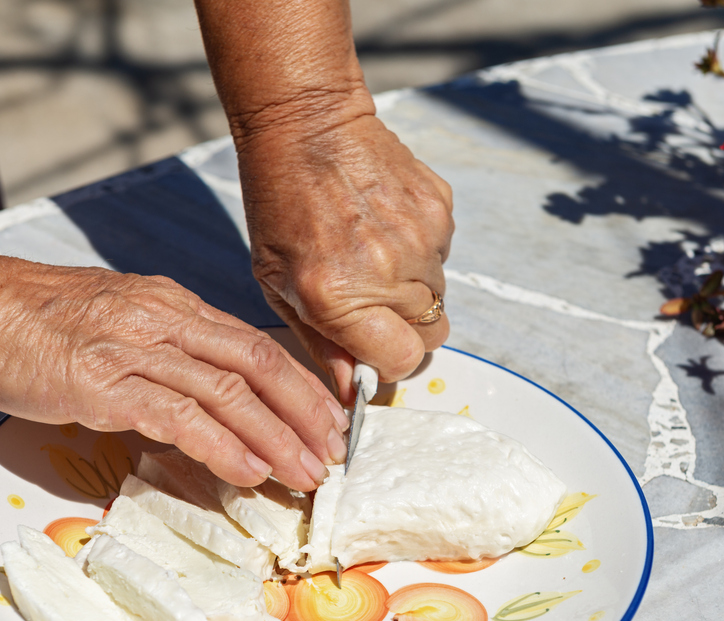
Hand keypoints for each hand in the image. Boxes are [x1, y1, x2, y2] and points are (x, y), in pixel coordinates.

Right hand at [0, 257, 348, 491]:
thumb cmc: (39, 319)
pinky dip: (220, 445)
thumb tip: (213, 394)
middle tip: (333, 455)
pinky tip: (247, 471)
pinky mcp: (103, 381)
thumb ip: (169, 349)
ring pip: (227, 393)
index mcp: (174, 305)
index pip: (255, 345)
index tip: (329, 422)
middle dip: (303, 414)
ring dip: (273, 438)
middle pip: (256, 366)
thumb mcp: (121, 317)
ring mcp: (134, 348)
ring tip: (304, 474)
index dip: (300, 385)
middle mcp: (164, 320)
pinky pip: (176, 416)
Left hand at [235, 113, 453, 401]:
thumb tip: (355, 391)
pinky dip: (420, 252)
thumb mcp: (279, 285)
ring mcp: (421, 238)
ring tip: (372, 257)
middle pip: (430, 336)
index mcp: (340, 297)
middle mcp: (388, 271)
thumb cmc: (280, 206)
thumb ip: (322, 344)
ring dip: (412, 290)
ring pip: (439, 297)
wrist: (306, 125)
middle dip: (403, 330)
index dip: (387, 362)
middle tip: (372, 305)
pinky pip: (443, 255)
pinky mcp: (440, 209)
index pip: (401, 362)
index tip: (372, 349)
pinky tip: (384, 227)